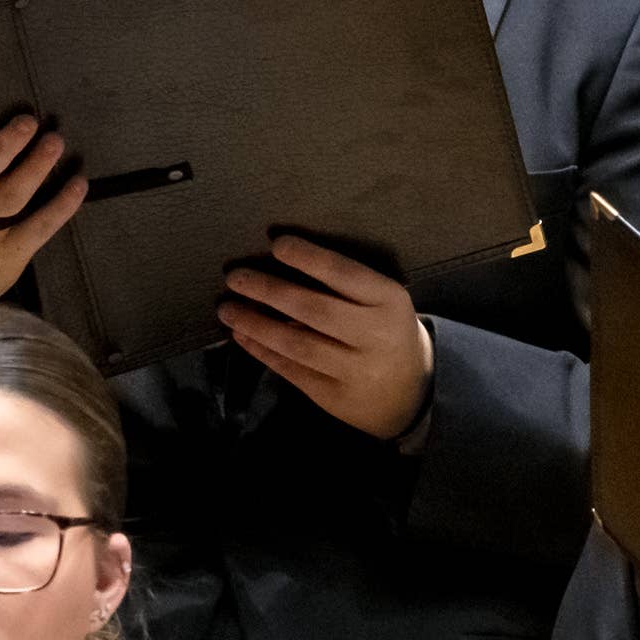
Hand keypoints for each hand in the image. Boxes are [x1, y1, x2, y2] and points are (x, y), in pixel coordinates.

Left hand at [219, 233, 434, 439]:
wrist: (412, 391)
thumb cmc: (384, 330)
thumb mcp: (380, 303)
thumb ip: (342, 286)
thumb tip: (277, 266)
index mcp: (389, 301)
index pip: (345, 274)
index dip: (309, 258)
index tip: (276, 243)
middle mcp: (374, 335)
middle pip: (314, 310)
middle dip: (269, 291)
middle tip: (235, 277)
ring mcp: (355, 370)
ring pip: (297, 345)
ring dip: (255, 324)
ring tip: (227, 309)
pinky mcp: (334, 396)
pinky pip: (290, 371)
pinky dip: (261, 352)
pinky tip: (240, 336)